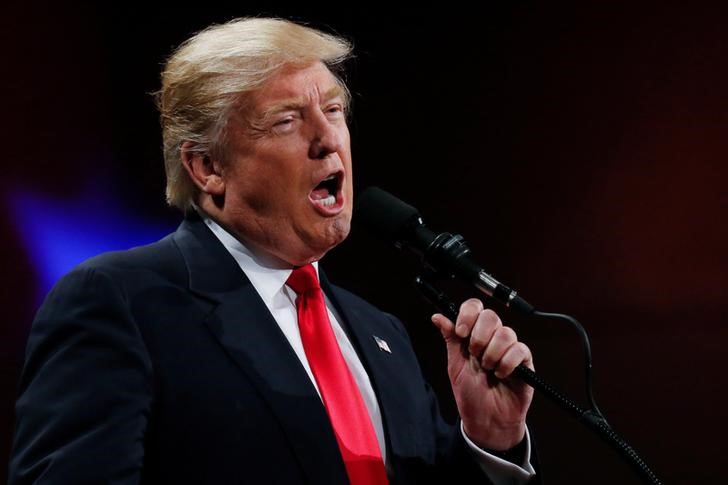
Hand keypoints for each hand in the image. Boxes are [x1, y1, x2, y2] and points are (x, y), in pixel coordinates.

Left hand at [431, 298, 533, 450]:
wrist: (486, 420)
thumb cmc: (470, 393)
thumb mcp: (455, 365)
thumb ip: (450, 339)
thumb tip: (437, 316)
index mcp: (474, 334)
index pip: (475, 307)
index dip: (468, 314)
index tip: (461, 332)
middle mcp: (492, 338)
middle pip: (491, 316)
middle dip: (479, 336)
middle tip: (475, 355)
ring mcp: (509, 349)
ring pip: (506, 332)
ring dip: (492, 353)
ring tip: (488, 369)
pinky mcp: (525, 362)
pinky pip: (519, 350)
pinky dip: (507, 363)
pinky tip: (501, 375)